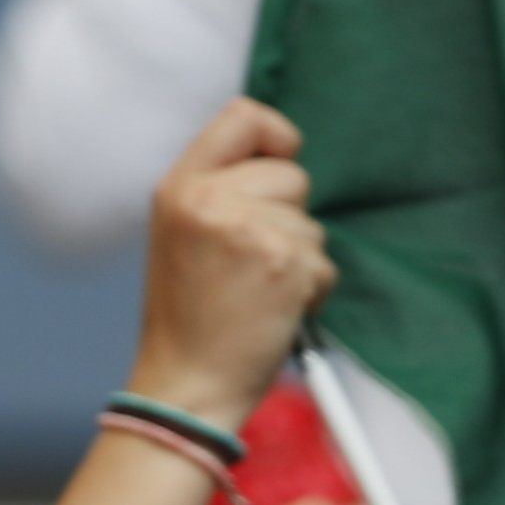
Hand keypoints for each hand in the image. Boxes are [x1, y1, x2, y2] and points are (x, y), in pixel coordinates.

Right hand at [128, 98, 335, 435]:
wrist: (185, 389)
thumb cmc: (188, 322)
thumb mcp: (180, 236)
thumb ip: (219, 191)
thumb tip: (280, 159)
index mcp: (179, 189)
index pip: (243, 116)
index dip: (274, 136)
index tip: (278, 164)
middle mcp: (211, 201)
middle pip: (291, 174)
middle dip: (286, 216)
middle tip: (249, 263)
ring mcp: (251, 232)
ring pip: (310, 224)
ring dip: (298, 261)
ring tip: (256, 295)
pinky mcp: (286, 266)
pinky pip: (324, 264)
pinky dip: (310, 293)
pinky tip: (272, 315)